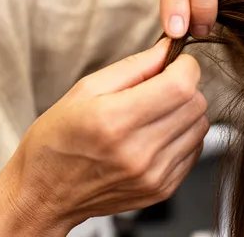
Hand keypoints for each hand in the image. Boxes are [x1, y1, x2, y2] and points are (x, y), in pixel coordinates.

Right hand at [0, 40, 208, 234]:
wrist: (44, 194)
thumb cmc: (55, 141)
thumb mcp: (83, 90)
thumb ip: (132, 67)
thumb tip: (167, 49)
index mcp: (114, 121)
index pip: (181, 86)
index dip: (185, 66)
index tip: (174, 62)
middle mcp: (138, 152)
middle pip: (195, 105)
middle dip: (184, 86)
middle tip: (159, 86)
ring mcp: (152, 176)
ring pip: (200, 127)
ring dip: (184, 112)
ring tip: (154, 113)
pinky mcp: (162, 191)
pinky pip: (194, 152)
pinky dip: (182, 137)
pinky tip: (155, 135)